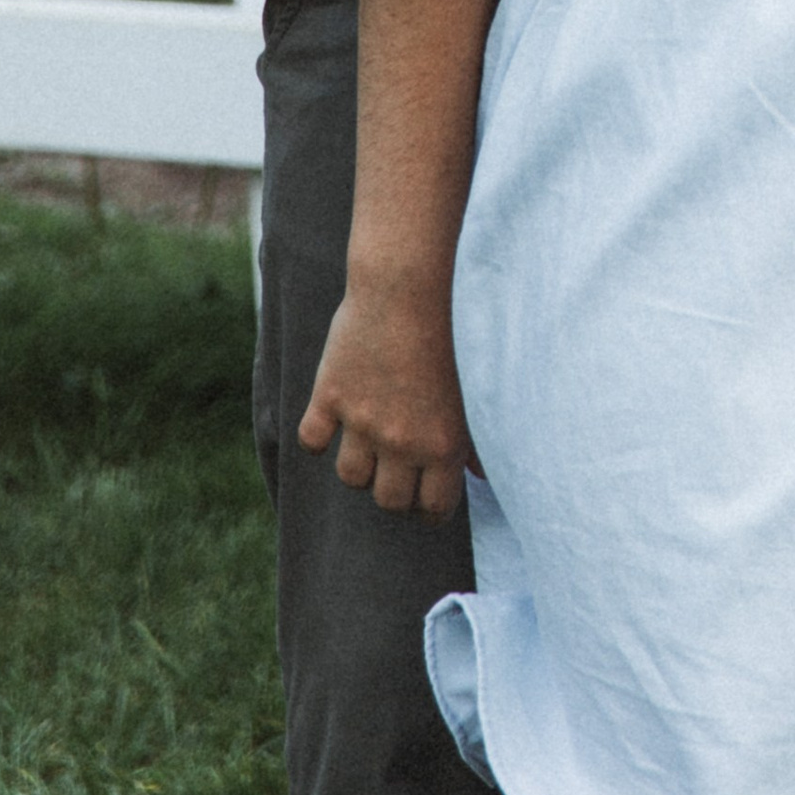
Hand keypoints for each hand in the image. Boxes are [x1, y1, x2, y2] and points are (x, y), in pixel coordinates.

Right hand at [297, 262, 476, 518]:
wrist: (407, 285)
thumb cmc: (451, 331)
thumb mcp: (472, 389)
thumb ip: (475, 439)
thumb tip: (481, 477)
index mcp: (442, 443)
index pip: (432, 509)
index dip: (430, 506)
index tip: (427, 495)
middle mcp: (401, 441)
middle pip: (388, 501)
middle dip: (395, 491)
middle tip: (399, 468)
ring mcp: (361, 421)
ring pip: (351, 478)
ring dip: (361, 466)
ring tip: (371, 442)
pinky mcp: (329, 396)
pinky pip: (313, 442)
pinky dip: (319, 437)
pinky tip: (335, 420)